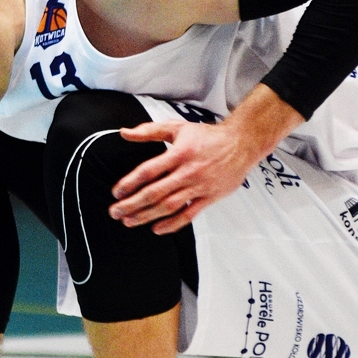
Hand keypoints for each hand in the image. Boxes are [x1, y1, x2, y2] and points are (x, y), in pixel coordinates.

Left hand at [109, 84, 303, 234]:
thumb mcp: (177, 128)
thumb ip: (149, 131)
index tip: (117, 192)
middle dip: (132, 204)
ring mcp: (199, 186)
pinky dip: (172, 224)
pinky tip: (157, 229)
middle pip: (155, 192)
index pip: (149, 171)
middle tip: (116, 212)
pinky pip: (189, 215)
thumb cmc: (208, 136)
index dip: (130, 183)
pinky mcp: (209, 197)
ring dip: (147, 216)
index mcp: (178, 153)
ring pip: (169, 205)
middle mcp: (188, 171)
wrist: (241, 143)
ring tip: (130, 221)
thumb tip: (124, 133)